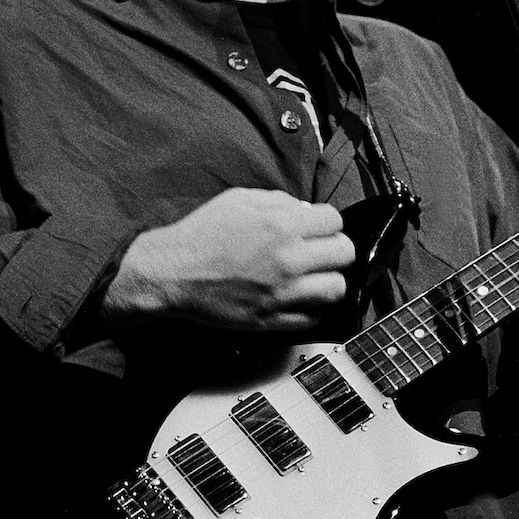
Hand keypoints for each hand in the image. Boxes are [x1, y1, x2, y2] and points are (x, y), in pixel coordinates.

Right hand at [102, 188, 355, 332]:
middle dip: (334, 249)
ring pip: (336, 289)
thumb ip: (279, 201)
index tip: (319, 230)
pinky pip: (314, 317)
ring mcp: (283, 292)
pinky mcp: (273, 318)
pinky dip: (311, 308)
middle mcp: (289, 258)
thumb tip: (306, 211)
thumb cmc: (202, 234)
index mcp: (282, 224)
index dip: (327, 224)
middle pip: (345, 254)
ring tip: (314, 278)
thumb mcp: (240, 200)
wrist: (173, 272)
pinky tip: (298, 299)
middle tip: (320, 253)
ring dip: (328, 281)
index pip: (335, 222)